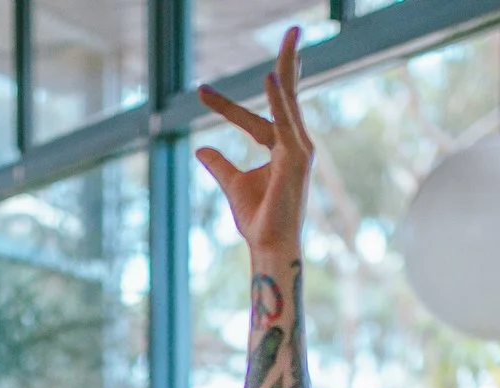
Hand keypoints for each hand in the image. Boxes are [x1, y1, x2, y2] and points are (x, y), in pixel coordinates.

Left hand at [197, 28, 313, 258]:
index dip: (225, 106)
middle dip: (290, 61)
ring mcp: (299, 150)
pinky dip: (278, 99)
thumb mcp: (232, 184)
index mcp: (281, 149)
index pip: (254, 118)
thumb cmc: (257, 220)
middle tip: (292, 29)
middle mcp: (295, 144)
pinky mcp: (296, 158)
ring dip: (288, 67)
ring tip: (290, 36)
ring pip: (289, 102)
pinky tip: (269, 76)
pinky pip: (285, 122)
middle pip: (289, 94)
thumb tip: (202, 149)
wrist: (269, 245)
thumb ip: (219, 164)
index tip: (200, 92)